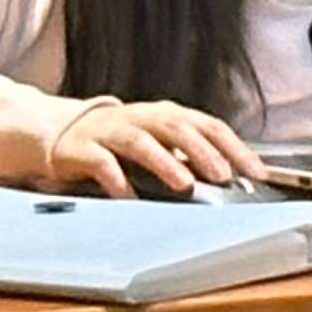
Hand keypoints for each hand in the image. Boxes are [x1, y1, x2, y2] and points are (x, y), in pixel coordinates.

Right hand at [45, 98, 264, 196]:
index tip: (255, 172)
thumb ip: (188, 158)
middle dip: (202, 151)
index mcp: (165, 115)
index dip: (234, 147)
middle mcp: (140, 118)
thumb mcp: (157, 143)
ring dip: (164, 162)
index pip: (208, 125)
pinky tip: (129, 196)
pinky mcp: (82, 148)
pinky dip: (117, 180)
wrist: (55, 131)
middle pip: (176, 127)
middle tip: (224, 175)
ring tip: (184, 184)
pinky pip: (101, 163)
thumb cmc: (117, 141)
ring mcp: (110, 131)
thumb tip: (230, 178)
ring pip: (140, 141)